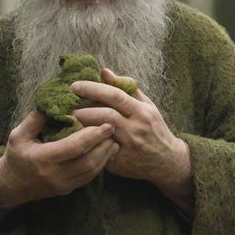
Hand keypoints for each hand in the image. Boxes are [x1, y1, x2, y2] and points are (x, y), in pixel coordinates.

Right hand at [0, 111, 118, 209]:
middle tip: (115, 129)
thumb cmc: (15, 156)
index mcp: (43, 159)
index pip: (74, 147)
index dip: (92, 136)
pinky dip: (100, 165)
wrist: (11, 186)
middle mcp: (56, 174)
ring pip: (92, 171)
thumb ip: (34, 119)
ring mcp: (64, 184)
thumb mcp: (17, 135)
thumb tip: (51, 101)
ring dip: (106, 156)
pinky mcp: (68, 189)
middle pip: (88, 161)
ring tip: (114, 140)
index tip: (106, 124)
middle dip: (104, 145)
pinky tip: (106, 153)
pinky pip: (89, 178)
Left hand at [71, 68, 192, 209]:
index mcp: (141, 111)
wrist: (167, 161)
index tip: (74, 86)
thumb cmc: (154, 128)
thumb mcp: (146, 105)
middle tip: (67, 108)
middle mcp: (136, 128)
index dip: (93, 89)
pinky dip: (87, 143)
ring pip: (99, 133)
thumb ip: (125, 88)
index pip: (114, 95)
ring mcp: (127, 147)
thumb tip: (104, 71)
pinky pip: (98, 151)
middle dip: (82, 110)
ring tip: (69, 121)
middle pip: (104, 115)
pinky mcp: (120, 163)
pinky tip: (77, 139)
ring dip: (81, 126)